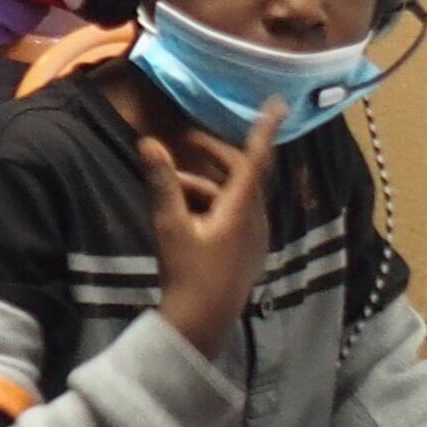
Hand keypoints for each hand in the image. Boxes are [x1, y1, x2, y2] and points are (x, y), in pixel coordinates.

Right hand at [142, 102, 281, 357]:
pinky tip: (185, 213)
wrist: (201, 324)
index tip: (276, 102)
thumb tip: (150, 142)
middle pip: (242, 173)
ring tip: (171, 186)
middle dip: (214, 155)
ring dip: (206, 183)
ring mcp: (254, 237)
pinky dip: (213, 202)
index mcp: (242, 208)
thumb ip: (163, 182)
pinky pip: (235, 214)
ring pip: (235, 195)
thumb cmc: (187, 274)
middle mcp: (256, 219)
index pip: (256, 158)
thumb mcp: (170, 225)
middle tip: (186, 144)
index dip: (265, 128)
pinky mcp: (246, 252)